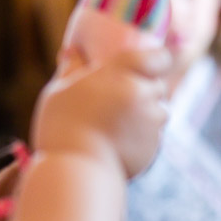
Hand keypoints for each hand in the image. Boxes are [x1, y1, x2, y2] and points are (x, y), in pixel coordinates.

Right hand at [30, 46, 169, 177]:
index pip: (157, 57)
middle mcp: (141, 92)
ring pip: (161, 113)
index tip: (150, 65)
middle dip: (146, 91)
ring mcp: (150, 120)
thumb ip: (72, 70)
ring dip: (148, 116)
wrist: (76, 170)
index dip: (157, 60)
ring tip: (121, 126)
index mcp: (119, 72)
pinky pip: (155, 137)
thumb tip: (72, 51)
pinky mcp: (154, 146)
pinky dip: (143, 139)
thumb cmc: (61, 126)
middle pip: (158, 86)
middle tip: (124, 100)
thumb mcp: (59, 91)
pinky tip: (121, 145)